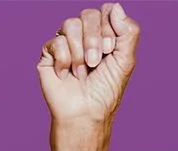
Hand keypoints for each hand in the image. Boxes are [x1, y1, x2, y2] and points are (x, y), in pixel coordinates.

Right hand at [37, 3, 138, 126]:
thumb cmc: (106, 90)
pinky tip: (66, 75)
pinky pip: (56, 41)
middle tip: (95, 62)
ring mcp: (66, 42)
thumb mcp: (125, 60)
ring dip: (80, 51)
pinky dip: (65, 60)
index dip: (108, 27)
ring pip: (70, 24)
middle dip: (94, 39)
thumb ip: (128, 32)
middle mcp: (84, 34)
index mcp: (104, 34)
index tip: (109, 50)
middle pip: (88, 14)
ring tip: (82, 71)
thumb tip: (116, 6)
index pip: (106, 11)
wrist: (85, 113)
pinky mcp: (49, 52)